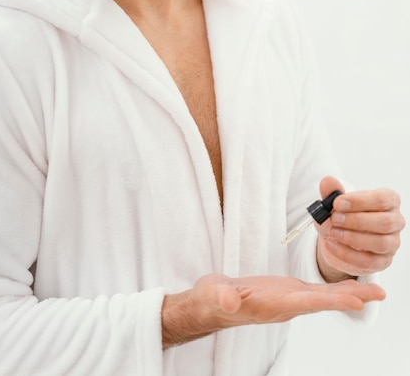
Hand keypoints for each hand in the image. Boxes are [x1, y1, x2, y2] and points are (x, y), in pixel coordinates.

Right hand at [162, 272, 384, 347]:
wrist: (209, 305)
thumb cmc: (210, 300)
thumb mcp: (212, 295)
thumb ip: (222, 297)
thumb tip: (228, 300)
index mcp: (271, 305)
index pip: (306, 302)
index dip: (332, 300)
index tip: (357, 300)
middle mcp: (285, 305)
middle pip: (323, 302)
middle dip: (352, 297)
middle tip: (379, 293)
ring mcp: (287, 299)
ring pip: (323, 297)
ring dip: (349, 293)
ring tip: (374, 290)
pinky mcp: (286, 291)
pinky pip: (315, 291)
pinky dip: (334, 288)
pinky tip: (348, 285)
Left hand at [316, 176, 405, 280]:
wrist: (338, 237)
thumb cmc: (343, 214)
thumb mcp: (335, 203)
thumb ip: (332, 192)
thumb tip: (328, 181)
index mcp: (389, 200)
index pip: (382, 199)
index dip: (359, 201)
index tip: (337, 203)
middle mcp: (395, 221)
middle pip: (384, 222)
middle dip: (356, 221)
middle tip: (334, 219)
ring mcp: (392, 243)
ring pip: (380, 243)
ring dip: (353, 238)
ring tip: (332, 232)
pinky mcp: (383, 261)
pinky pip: (369, 261)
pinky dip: (347, 254)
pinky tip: (331, 245)